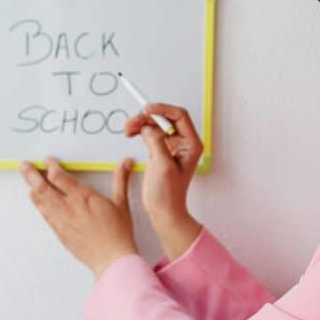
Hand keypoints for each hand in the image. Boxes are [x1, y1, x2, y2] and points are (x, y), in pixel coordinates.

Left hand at [20, 155, 138, 277]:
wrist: (111, 259)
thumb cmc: (118, 233)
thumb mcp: (121, 203)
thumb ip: (120, 180)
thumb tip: (126, 163)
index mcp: (83, 197)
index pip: (59, 176)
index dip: (50, 166)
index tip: (48, 160)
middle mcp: (69, 207)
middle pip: (43, 187)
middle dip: (31, 174)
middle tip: (25, 166)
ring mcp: (62, 221)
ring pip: (41, 200)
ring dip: (32, 187)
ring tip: (26, 178)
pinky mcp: (60, 232)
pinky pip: (45, 215)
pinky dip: (38, 204)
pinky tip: (35, 199)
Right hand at [123, 102, 203, 222]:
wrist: (163, 211)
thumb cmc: (168, 194)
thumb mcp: (163, 166)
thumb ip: (156, 142)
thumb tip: (148, 127)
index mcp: (192, 144)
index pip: (179, 116)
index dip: (163, 109)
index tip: (147, 109)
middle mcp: (184, 142)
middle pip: (165, 118)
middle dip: (147, 118)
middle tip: (131, 123)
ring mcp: (172, 146)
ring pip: (155, 124)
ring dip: (140, 124)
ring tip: (127, 130)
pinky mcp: (161, 150)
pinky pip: (150, 133)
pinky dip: (139, 131)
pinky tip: (131, 134)